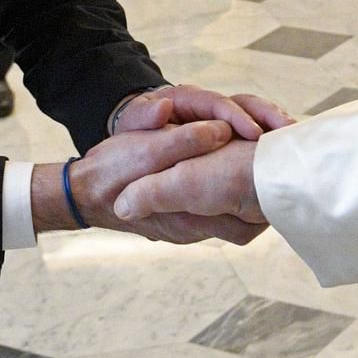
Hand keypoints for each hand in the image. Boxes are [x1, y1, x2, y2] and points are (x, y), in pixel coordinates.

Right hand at [38, 121, 262, 244]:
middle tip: (277, 168)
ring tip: (260, 167)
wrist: (80, 194)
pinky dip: (229, 196)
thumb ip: (184, 142)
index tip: (277, 167)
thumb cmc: (111, 172)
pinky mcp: (181, 218)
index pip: (244, 221)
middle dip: (264, 200)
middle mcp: (192, 228)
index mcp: (188, 217)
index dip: (266, 198)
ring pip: (232, 219)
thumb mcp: (146, 150)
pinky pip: (215, 213)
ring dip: (248, 197)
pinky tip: (232, 172)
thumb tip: (221, 129)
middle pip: (246, 225)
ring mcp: (187, 225)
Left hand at [112, 84, 294, 139]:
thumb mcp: (134, 123)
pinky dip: (272, 141)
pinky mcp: (232, 137)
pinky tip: (288, 154)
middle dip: (267, 116)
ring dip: (274, 126)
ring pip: (257, 116)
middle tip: (286, 131)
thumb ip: (146, 118)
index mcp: (190, 100)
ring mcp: (225, 121)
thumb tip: (163, 107)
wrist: (133, 144)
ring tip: (294, 138)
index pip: (218, 104)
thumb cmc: (134, 135)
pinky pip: (257, 135)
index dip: (236, 116)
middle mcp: (212, 107)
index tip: (253, 132)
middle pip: (246, 104)